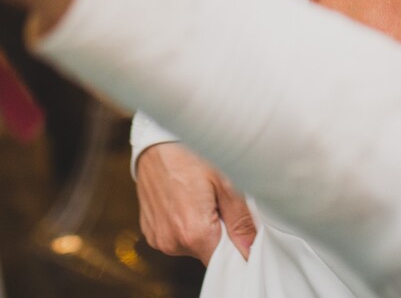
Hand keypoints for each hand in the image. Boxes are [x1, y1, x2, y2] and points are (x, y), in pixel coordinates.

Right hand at [137, 143, 256, 262]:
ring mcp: (158, 238)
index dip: (236, 247)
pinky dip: (184, 224)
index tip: (240, 226)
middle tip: (219, 202)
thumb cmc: (191, 152)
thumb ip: (240, 220)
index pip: (224, 261)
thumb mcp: (225, 180)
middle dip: (219, 233)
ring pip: (192, 245)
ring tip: (199, 197)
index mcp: (193, 232)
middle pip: (208, 252)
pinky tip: (185, 199)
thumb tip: (250, 248)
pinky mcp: (150, 231)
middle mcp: (171, 241)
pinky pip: (175, 236)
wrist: (155, 138)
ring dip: (200, 228)